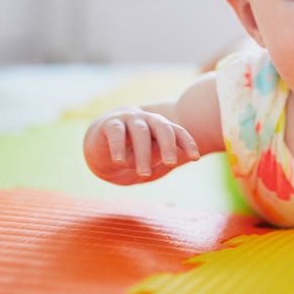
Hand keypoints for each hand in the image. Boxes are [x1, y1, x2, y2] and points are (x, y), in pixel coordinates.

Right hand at [84, 107, 199, 180]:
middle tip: (171, 163)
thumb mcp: (146, 158)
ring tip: (143, 174)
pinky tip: (120, 161)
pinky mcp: (110, 123)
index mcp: (161, 127)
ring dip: (143, 154)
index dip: (187, 143)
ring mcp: (129, 119)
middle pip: (162, 127)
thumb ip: (156, 155)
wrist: (99, 143)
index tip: (195, 158)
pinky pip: (117, 133)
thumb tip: (164, 155)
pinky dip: (119, 147)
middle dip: (168, 145)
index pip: (178, 132)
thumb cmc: (131, 153)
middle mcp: (148, 120)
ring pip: (141, 132)